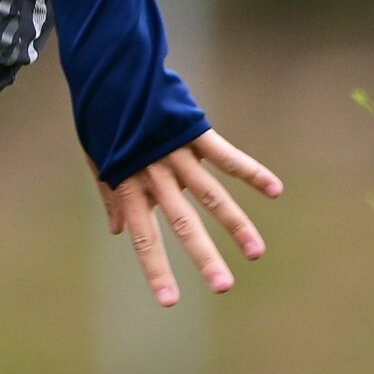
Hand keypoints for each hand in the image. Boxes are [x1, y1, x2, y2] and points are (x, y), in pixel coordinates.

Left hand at [96, 130, 281, 305]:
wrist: (109, 71)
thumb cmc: (103, 119)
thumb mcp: (99, 158)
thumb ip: (111, 194)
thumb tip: (115, 231)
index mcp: (129, 185)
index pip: (144, 236)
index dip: (156, 269)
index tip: (170, 302)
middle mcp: (153, 174)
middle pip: (181, 222)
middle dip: (203, 256)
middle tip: (224, 287)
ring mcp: (175, 152)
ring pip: (210, 194)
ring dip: (235, 224)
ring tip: (255, 252)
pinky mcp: (194, 131)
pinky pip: (225, 155)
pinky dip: (250, 171)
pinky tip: (274, 189)